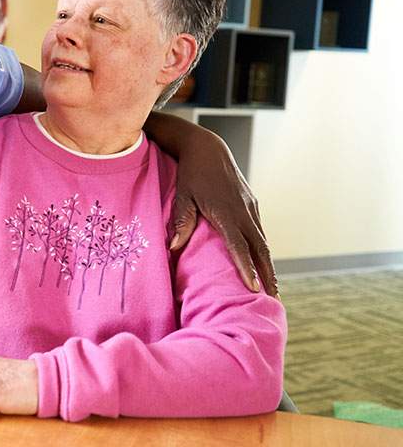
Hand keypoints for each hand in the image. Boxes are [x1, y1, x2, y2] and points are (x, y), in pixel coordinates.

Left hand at [171, 131, 277, 296]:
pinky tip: (262, 260)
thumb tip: (173, 248)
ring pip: (263, 239)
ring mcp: (250, 206)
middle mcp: (243, 210)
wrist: (207, 148)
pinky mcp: (252, 202)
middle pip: (260, 247)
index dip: (246, 267)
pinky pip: (259, 229)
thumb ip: (181, 222)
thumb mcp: (182, 196)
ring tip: (271, 285)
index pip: (239, 245)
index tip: (253, 288)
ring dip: (268, 262)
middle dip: (267, 273)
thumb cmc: (191, 174)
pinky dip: (262, 247)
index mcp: (226, 211)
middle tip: (272, 298)